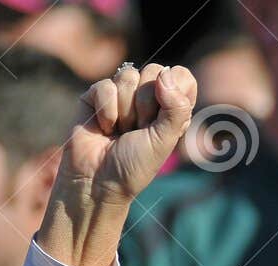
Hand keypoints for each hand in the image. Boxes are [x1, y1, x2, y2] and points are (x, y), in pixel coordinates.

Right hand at [37, 62, 196, 265]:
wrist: (98, 181)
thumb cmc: (134, 166)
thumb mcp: (164, 140)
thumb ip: (175, 107)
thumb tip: (165, 74)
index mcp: (170, 107)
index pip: (181, 76)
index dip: (174, 90)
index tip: (163, 117)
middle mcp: (147, 97)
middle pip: (154, 71)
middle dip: (146, 105)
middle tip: (138, 130)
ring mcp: (121, 94)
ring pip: (129, 76)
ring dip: (125, 111)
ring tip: (120, 132)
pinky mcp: (96, 95)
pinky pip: (106, 86)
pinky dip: (107, 111)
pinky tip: (104, 128)